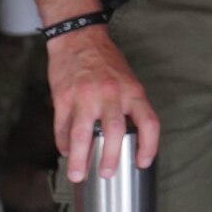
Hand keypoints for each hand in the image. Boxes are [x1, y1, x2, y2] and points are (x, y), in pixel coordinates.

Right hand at [48, 26, 158, 181]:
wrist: (79, 37)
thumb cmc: (106, 61)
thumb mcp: (128, 80)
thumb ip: (129, 105)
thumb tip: (128, 137)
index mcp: (132, 91)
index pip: (148, 122)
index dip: (149, 145)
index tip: (142, 162)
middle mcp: (111, 95)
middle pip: (115, 132)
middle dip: (111, 157)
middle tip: (107, 174)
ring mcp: (85, 97)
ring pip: (83, 134)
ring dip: (80, 158)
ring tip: (77, 174)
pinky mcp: (63, 98)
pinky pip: (62, 126)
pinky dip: (63, 143)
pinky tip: (66, 151)